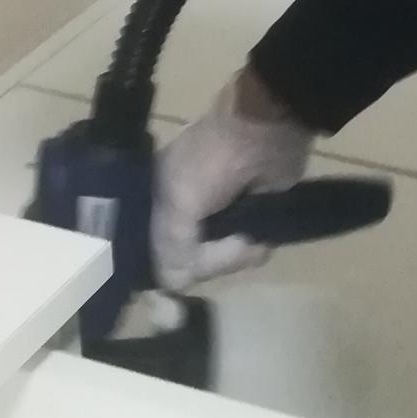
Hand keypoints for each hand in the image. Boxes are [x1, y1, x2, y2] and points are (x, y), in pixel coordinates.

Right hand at [150, 72, 314, 290]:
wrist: (266, 132)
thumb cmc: (213, 162)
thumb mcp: (179, 202)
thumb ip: (172, 247)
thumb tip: (175, 285)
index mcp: (157, 199)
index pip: (150, 247)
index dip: (162, 264)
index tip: (179, 275)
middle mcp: (182, 210)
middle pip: (184, 260)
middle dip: (207, 261)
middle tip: (231, 243)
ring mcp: (216, 215)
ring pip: (214, 260)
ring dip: (233, 257)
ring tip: (248, 240)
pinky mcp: (247, 218)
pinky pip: (242, 251)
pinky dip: (251, 251)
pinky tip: (259, 244)